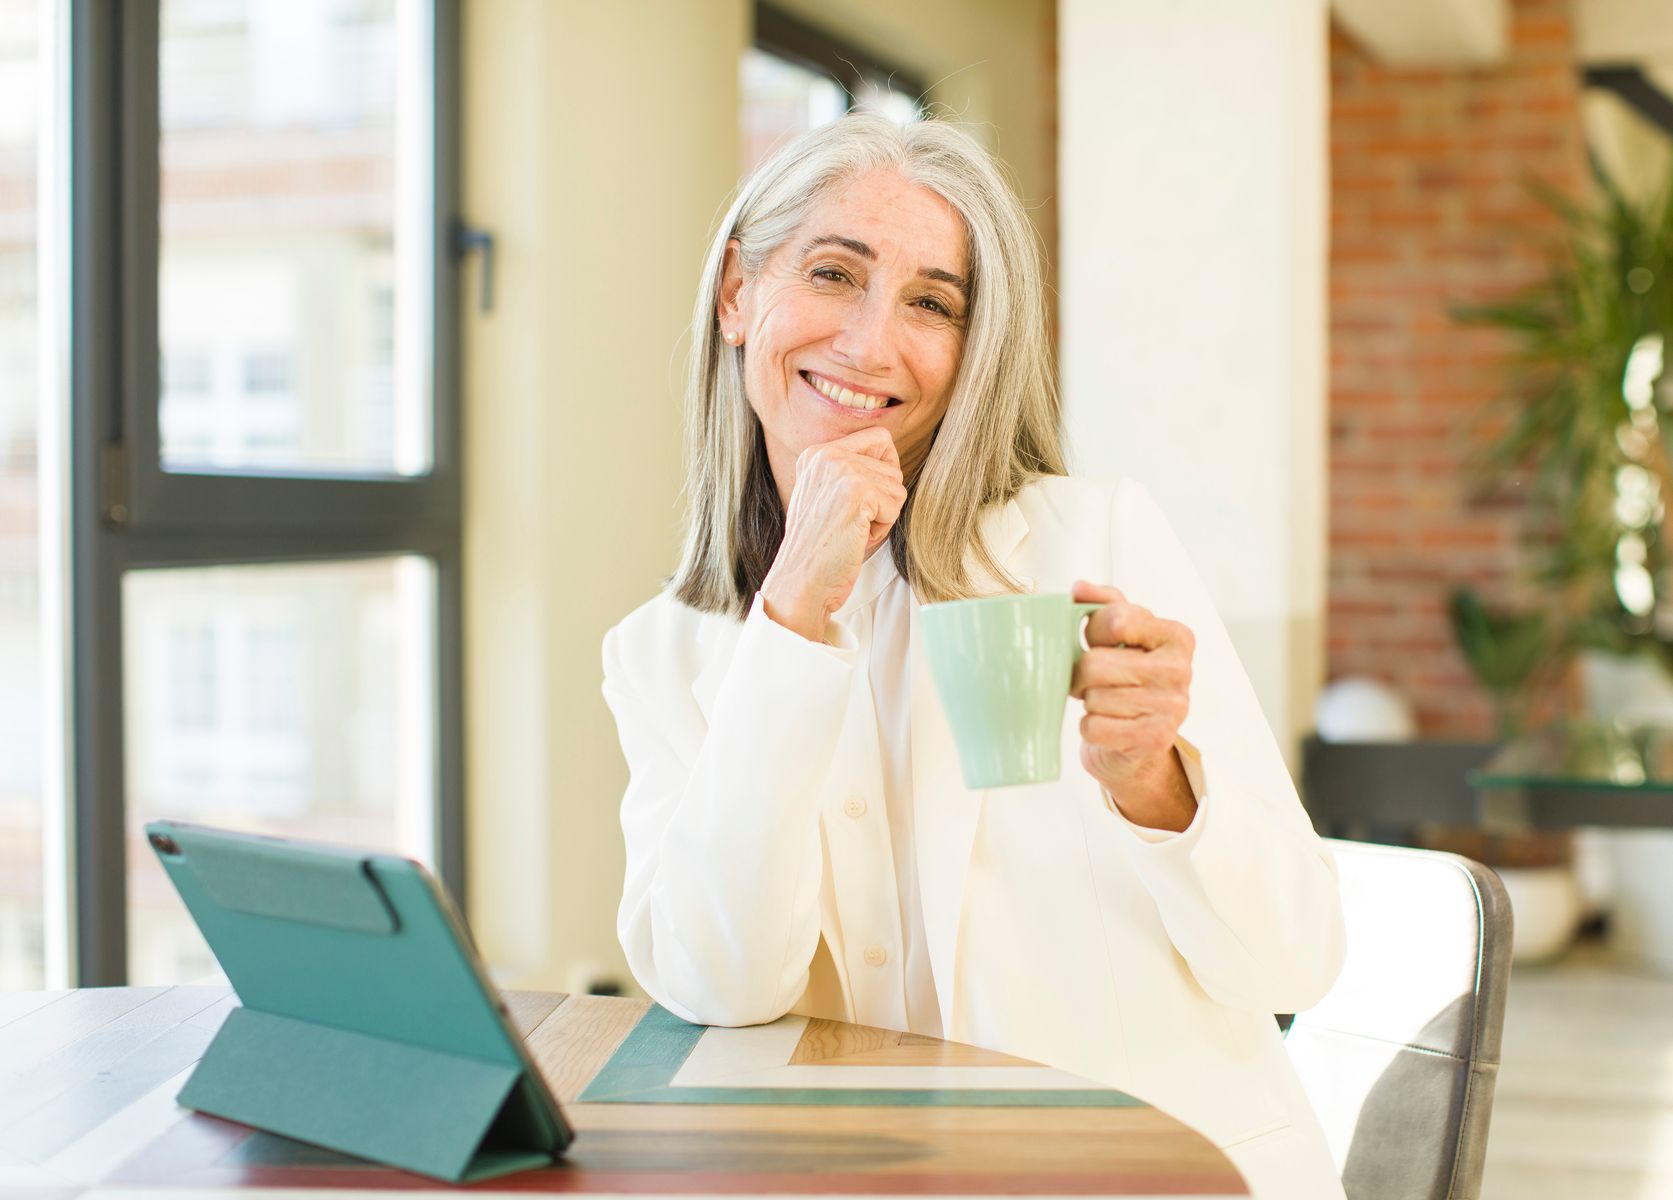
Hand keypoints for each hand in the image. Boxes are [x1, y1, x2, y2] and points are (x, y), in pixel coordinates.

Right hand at [760, 428, 906, 640]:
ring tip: (851, 530)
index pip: (879, 438)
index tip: (866, 499)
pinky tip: (854, 537)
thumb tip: (892, 456)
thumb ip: (852, 471)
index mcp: (817, 453)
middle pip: (892, 467)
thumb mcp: (828, 496)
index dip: (885, 470)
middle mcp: (827, 454)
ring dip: (882, 516)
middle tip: (851, 522)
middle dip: (881, 501)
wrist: (801, 579)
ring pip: (897, 487)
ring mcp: (841, 470)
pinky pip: (895, 505)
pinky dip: (881, 528)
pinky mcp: (856, 491)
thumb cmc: (820, 547)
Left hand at [1069, 580, 1198, 829]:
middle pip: (1095, 664)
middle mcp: (1180, 669)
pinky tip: (1109, 724)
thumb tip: (1079, 588)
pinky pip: (1095, 727)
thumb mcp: (1122, 633)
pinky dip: (1091, 728)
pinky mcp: (1155, 739)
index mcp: (1176, 635)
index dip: (1093, 631)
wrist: (1140, 739)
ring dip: (1089, 702)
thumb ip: (1103, 603)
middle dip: (1082, 674)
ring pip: (1093, 698)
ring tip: (1105, 702)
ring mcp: (1172, 707)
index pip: (1116, 619)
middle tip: (1092, 680)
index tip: (1101, 641)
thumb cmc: (1128, 678)